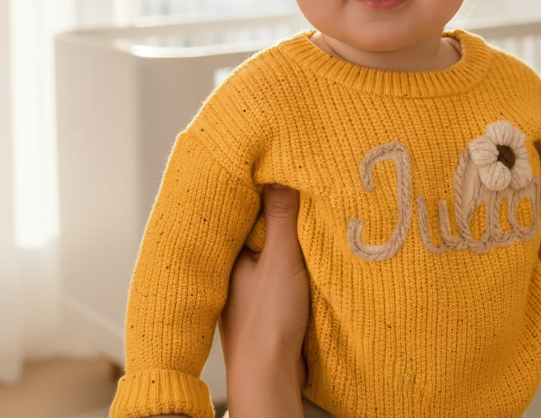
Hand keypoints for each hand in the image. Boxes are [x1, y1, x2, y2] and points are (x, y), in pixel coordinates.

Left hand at [220, 184, 309, 417]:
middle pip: (260, 224)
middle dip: (280, 208)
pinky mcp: (267, 300)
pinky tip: (311, 248)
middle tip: (303, 180)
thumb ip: (282, 215)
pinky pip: (282, 266)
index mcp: (228, 252)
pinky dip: (295, 256)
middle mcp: (234, 266)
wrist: (270, 378)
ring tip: (312, 208)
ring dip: (290, 234)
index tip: (283, 162)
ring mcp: (249, 284)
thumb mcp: (280, 259)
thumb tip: (278, 173)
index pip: (244, 205)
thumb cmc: (265, 324)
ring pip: (272, 246)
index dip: (263, 184)